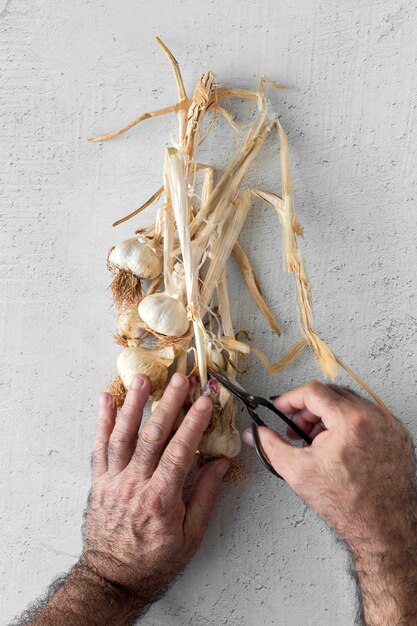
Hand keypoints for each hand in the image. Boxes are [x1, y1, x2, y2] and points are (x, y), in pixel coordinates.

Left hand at [82, 372, 229, 608]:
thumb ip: (205, 496)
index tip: (204, 400)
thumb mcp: (191, 536)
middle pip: (152, 436)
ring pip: (123, 435)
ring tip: (142, 380)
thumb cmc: (154, 560)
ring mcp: (113, 480)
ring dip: (133, 405)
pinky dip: (103, 422)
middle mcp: (135, 484)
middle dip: (168, 403)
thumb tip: (221, 464)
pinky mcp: (99, 481)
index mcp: (161, 498)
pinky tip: (106, 400)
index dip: (193, 423)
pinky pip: (99, 447)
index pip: (180, 451)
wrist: (113, 578)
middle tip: (180, 379)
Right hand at [243, 381, 416, 624]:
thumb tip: (255, 434)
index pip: (313, 391)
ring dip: (328, 416)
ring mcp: (389, 425)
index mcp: (351, 420)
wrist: (384, 528)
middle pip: (331, 394)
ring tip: (317, 441)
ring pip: (350, 404)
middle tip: (297, 430)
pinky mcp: (397, 435)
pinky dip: (348, 424)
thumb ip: (270, 446)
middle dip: (309, 409)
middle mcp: (375, 417)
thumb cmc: (349, 505)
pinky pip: (367, 417)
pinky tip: (337, 446)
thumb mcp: (298, 472)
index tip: (282, 410)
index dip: (291, 399)